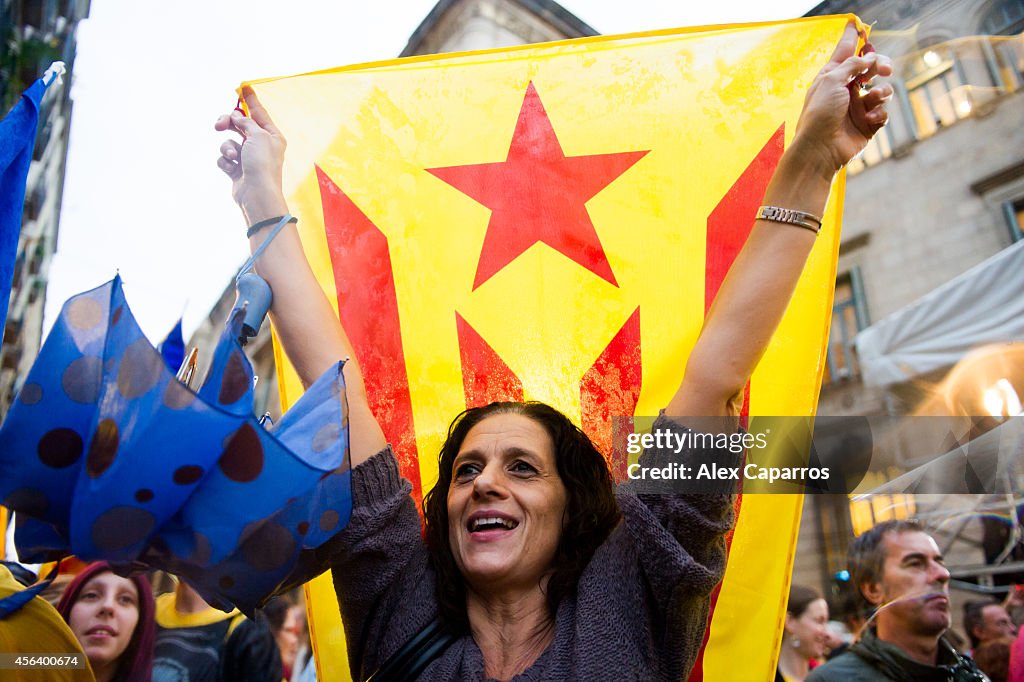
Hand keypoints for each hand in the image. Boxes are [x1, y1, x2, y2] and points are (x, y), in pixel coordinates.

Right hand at [215, 87, 289, 224]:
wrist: (256, 193)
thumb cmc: (262, 163)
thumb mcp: (257, 135)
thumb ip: (246, 122)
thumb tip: (235, 116)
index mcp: (273, 136)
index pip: (259, 113)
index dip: (250, 100)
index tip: (243, 87)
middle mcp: (262, 146)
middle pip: (240, 126)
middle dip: (228, 123)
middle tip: (218, 124)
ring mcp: (249, 158)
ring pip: (229, 142)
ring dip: (228, 147)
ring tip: (234, 157)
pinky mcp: (237, 170)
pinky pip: (225, 158)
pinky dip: (226, 161)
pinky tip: (232, 169)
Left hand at [790, 22, 893, 178]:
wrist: (820, 150)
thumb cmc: (819, 114)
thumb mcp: (832, 80)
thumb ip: (852, 65)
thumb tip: (870, 57)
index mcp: (831, 77)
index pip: (845, 52)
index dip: (852, 38)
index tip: (856, 23)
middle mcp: (845, 90)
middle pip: (870, 69)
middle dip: (880, 65)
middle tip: (884, 68)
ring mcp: (857, 108)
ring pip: (882, 90)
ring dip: (882, 92)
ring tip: (872, 100)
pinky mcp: (867, 125)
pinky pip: (883, 112)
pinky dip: (880, 113)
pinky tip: (870, 120)